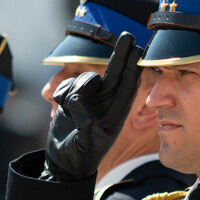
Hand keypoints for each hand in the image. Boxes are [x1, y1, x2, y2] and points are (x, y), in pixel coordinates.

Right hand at [43, 32, 142, 181]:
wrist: (64, 163)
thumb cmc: (81, 156)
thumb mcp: (86, 142)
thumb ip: (84, 121)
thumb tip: (79, 99)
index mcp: (116, 112)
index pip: (128, 84)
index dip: (134, 66)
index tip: (139, 49)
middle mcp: (105, 102)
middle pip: (115, 72)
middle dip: (121, 53)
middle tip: (128, 35)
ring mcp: (89, 99)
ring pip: (85, 78)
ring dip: (76, 87)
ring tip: (68, 109)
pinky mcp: (72, 98)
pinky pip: (68, 84)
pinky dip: (61, 93)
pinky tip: (60, 109)